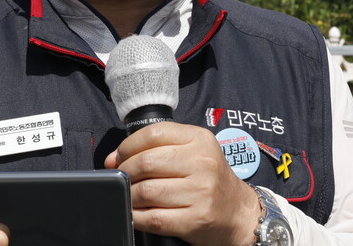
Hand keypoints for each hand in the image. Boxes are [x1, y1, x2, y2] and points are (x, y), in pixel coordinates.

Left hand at [104, 122, 260, 245]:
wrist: (238, 213)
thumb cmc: (210, 180)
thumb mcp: (194, 152)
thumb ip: (158, 148)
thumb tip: (114, 158)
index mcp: (200, 139)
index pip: (153, 133)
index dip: (128, 146)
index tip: (118, 157)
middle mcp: (203, 162)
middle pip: (146, 162)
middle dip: (125, 172)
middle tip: (122, 178)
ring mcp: (200, 192)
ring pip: (145, 191)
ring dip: (129, 195)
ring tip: (130, 196)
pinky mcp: (195, 219)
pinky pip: (153, 218)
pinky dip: (137, 216)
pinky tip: (137, 213)